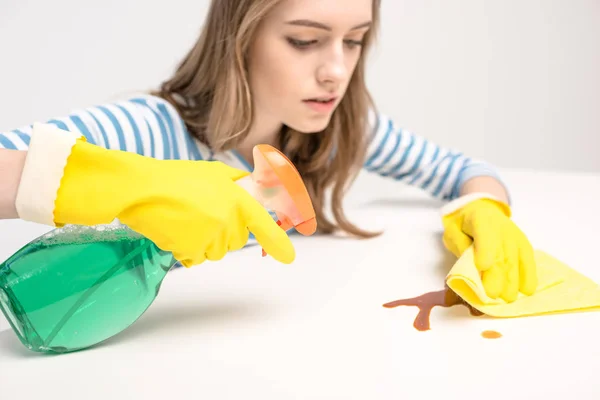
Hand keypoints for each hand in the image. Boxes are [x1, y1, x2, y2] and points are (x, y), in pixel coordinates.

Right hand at [16, 124, 294, 266]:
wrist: (141, 187)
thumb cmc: (176, 179)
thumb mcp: (215, 173)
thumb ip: (241, 185)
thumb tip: (262, 194)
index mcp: (237, 196)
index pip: (262, 222)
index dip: (276, 241)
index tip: (288, 258)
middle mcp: (229, 216)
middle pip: (235, 240)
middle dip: (221, 231)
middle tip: (198, 211)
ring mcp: (212, 233)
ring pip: (215, 251)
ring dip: (201, 241)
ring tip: (183, 218)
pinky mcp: (193, 248)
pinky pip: (195, 257)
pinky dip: (185, 249)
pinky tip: (173, 229)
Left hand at [441, 196, 536, 301]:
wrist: (481, 210)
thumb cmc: (463, 226)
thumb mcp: (452, 232)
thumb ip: (460, 246)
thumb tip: (471, 266)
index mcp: (480, 219)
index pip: (485, 235)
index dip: (485, 251)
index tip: (482, 267)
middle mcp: (501, 227)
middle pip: (501, 253)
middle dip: (498, 275)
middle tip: (493, 294)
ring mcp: (515, 236)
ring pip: (515, 260)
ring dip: (513, 281)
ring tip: (507, 298)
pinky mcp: (524, 245)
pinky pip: (528, 261)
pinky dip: (528, 276)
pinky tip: (526, 290)